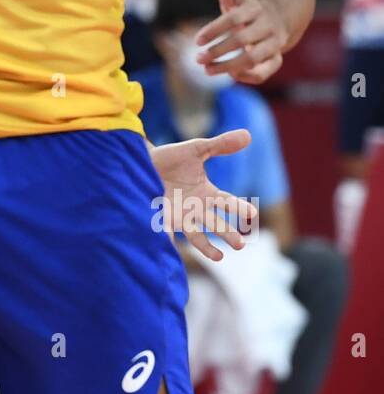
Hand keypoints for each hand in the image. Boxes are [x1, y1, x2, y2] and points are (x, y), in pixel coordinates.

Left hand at [151, 128, 256, 260]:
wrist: (141, 162)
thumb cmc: (171, 158)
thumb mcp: (197, 149)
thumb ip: (220, 145)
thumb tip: (248, 134)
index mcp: (207, 193)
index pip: (227, 202)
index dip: (239, 208)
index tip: (252, 214)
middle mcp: (196, 209)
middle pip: (216, 223)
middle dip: (227, 233)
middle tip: (240, 244)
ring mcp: (179, 217)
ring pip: (197, 235)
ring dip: (208, 247)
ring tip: (219, 258)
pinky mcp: (161, 220)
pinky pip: (166, 234)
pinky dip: (169, 243)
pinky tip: (173, 250)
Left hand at [194, 0, 287, 84]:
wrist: (277, 19)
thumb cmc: (247, 9)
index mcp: (255, 8)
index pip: (233, 18)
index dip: (214, 30)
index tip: (197, 41)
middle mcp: (267, 26)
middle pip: (241, 40)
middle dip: (217, 51)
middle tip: (197, 58)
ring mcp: (273, 44)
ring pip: (252, 60)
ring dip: (228, 67)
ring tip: (207, 70)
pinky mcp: (276, 59)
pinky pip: (264, 73)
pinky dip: (246, 77)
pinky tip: (229, 75)